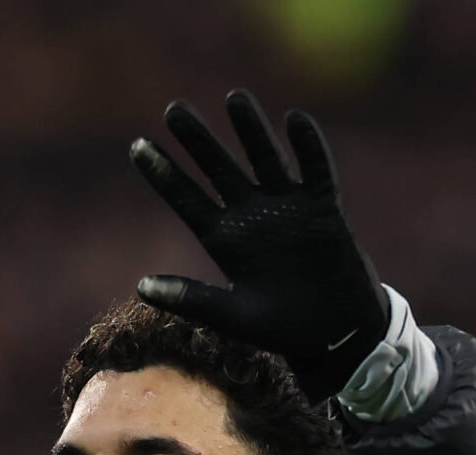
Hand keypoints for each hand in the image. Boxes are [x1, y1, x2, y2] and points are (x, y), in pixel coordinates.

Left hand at [130, 90, 389, 400]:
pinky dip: (308, 147)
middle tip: (173, 110)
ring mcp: (288, 208)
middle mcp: (252, 218)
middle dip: (198, 141)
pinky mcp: (323, 208)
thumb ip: (191, 298)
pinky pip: (316, 171)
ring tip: (233, 98)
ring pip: (265, 159)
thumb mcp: (233, 317)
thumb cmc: (282, 330)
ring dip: (250, 131)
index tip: (137, 146)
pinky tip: (294, 120)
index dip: (164, 174)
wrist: (337, 335)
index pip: (187, 201)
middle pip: (219, 169)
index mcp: (225, 241)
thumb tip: (140, 286)